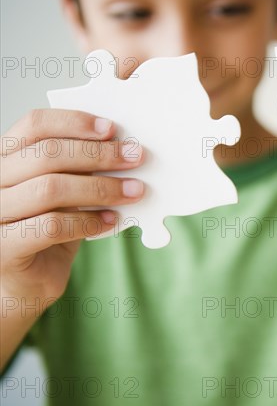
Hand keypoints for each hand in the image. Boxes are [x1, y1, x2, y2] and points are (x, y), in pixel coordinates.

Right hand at [0, 109, 144, 306]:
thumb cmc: (46, 229)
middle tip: (135, 157)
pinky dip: (88, 222)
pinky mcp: (1, 248)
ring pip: (50, 188)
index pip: (34, 125)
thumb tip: (123, 148)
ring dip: (101, 188)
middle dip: (99, 154)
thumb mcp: (64, 192)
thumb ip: (80, 169)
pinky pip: (51, 226)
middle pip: (46, 154)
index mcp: (4, 158)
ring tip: (133, 191)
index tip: (112, 129)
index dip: (74, 122)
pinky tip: (110, 222)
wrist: (24, 283)